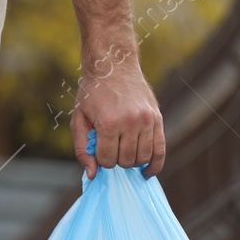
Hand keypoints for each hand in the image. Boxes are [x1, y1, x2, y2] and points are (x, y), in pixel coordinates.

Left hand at [72, 47, 164, 177]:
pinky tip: (146, 172)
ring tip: (124, 151)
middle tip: (111, 147)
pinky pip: (161, 150)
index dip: (101, 159)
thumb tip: (92, 174)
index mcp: (109, 122)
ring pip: (143, 158)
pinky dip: (154, 165)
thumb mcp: (78, 119)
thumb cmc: (93, 93)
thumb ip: (82, 148)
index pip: (107, 160)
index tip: (99, 149)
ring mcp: (147, 120)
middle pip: (126, 161)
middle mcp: (130, 122)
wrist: (114, 65)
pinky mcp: (157, 118)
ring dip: (132, 161)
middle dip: (116, 160)